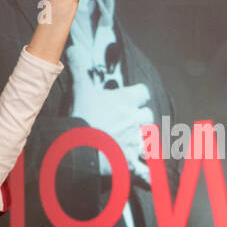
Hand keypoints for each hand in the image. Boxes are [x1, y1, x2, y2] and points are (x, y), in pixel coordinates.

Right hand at [63, 58, 154, 184]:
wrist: (77, 150)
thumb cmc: (80, 119)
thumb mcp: (79, 90)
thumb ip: (80, 69)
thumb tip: (74, 48)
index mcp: (124, 102)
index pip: (142, 94)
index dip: (136, 96)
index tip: (127, 99)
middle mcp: (133, 121)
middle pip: (147, 116)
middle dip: (139, 119)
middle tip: (125, 123)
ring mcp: (133, 143)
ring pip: (148, 140)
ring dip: (142, 141)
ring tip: (130, 144)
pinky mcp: (129, 163)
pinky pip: (145, 171)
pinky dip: (148, 175)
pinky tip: (152, 178)